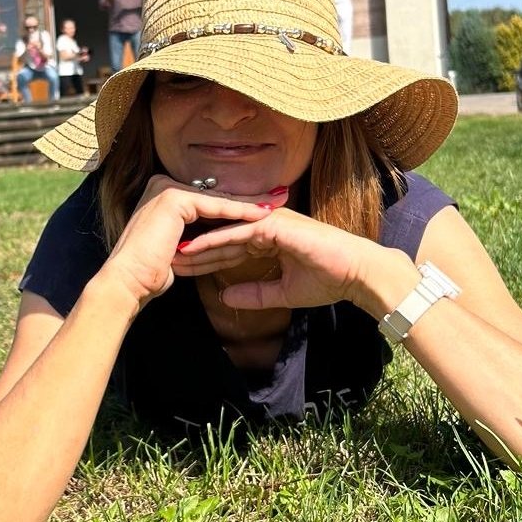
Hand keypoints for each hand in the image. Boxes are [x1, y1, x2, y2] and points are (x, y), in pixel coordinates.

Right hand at [101, 175, 274, 307]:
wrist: (127, 281)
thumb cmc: (149, 274)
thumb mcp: (177, 247)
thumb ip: (193, 235)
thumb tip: (212, 241)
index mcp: (162, 194)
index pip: (209, 200)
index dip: (238, 206)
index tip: (265, 209)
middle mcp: (162, 185)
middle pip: (215, 197)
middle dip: (249, 201)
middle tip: (279, 200)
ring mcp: (166, 189)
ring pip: (218, 200)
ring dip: (250, 205)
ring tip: (278, 205)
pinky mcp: (173, 198)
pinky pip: (215, 207)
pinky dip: (240, 212)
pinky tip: (262, 216)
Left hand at [175, 205, 380, 311]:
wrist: (357, 274)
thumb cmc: (328, 281)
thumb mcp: (282, 293)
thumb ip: (254, 294)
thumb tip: (225, 298)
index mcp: (267, 239)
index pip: (227, 248)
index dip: (203, 259)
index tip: (178, 269)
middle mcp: (266, 227)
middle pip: (221, 237)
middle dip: (193, 250)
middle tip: (165, 258)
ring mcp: (271, 223)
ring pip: (226, 232)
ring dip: (199, 243)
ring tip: (172, 253)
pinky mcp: (277, 225)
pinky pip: (240, 232)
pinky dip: (217, 239)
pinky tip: (196, 247)